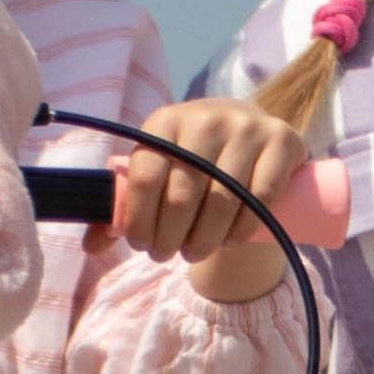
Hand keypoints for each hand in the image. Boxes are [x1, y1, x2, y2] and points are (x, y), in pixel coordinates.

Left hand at [118, 97, 303, 300]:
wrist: (249, 135)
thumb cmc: (193, 162)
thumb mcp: (158, 172)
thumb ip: (125, 206)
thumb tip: (90, 246)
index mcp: (164, 122)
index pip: (146, 176)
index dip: (140, 220)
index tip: (141, 245)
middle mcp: (205, 118)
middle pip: (183, 194)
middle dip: (170, 237)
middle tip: (168, 255)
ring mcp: (247, 127)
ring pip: (223, 200)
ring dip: (206, 239)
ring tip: (195, 253)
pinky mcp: (282, 140)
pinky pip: (261, 197)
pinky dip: (243, 228)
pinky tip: (231, 240)